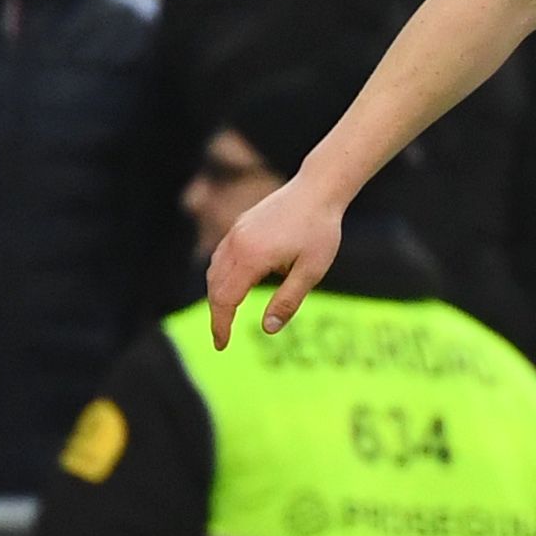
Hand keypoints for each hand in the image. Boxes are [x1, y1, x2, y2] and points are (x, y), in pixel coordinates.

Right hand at [205, 177, 344, 347]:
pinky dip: (221, 277)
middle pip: (215, 287)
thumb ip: (288, 300)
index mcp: (252, 257)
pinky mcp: (239, 226)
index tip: (222, 345)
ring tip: (226, 317)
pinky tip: (232, 287)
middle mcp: (236, 244)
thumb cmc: (320, 231)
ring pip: (214, 271)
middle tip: (223, 338)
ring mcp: (235, 233)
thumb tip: (268, 329)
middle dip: (217, 314)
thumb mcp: (311, 271)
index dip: (221, 325)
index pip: (225, 299)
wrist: (318, 190)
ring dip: (217, 296)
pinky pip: (221, 257)